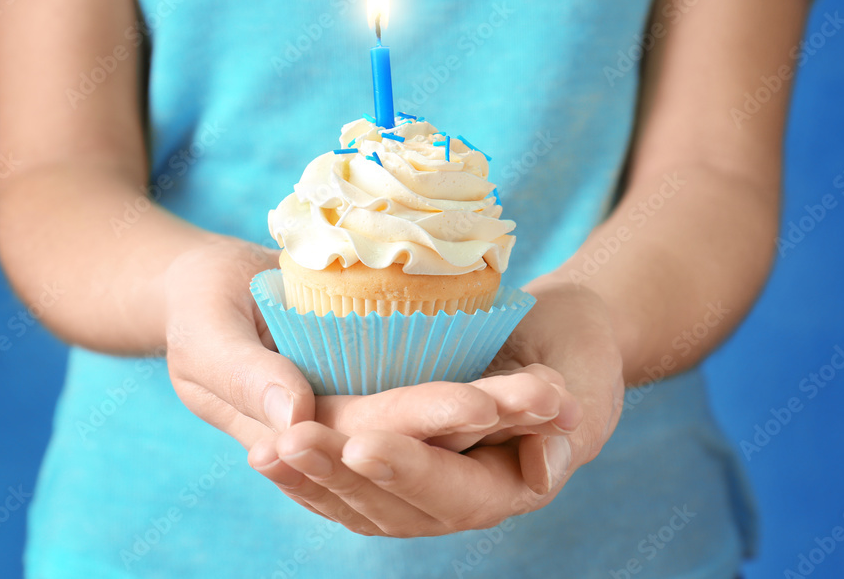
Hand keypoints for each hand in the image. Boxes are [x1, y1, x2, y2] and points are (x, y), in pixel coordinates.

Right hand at [164, 242, 577, 451]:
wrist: (202, 285)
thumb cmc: (194, 300)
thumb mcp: (205, 330)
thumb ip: (243, 376)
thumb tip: (297, 420)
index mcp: (282, 438)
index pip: (363, 434)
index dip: (422, 420)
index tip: (482, 403)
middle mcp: (329, 440)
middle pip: (413, 436)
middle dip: (478, 418)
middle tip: (546, 397)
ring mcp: (350, 417)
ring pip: (428, 427)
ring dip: (490, 414)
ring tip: (551, 395)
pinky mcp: (366, 392)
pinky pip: (423, 400)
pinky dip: (472, 397)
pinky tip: (522, 386)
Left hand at [248, 279, 624, 536]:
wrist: (557, 338)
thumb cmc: (574, 346)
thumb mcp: (579, 368)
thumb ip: (565, 413)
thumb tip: (547, 466)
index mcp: (513, 482)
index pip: (458, 490)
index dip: (411, 470)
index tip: (362, 443)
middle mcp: (464, 496)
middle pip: (396, 505)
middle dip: (340, 476)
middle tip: (288, 443)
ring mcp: (428, 487)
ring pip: (364, 501)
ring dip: (312, 479)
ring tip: (264, 451)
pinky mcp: (401, 467)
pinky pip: (351, 484)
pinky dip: (310, 473)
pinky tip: (267, 450)